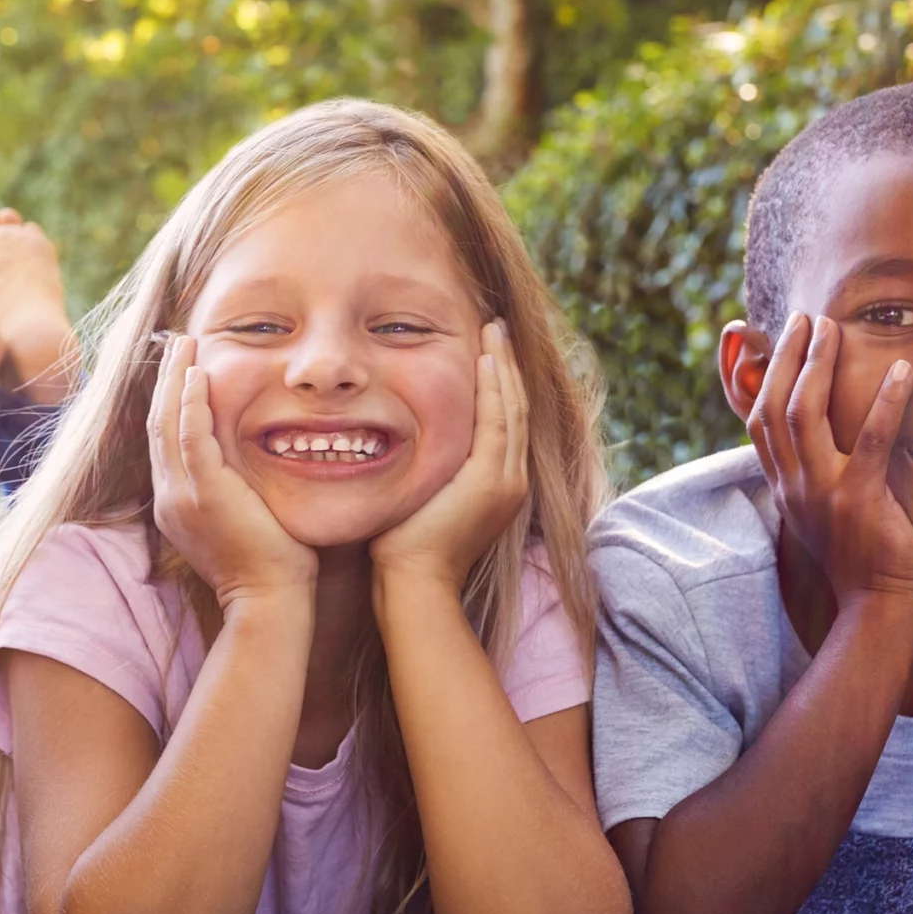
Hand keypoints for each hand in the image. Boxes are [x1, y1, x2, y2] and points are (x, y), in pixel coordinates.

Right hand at [147, 334, 314, 606]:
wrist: (269, 599)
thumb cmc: (270, 565)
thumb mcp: (243, 519)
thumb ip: (236, 487)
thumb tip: (251, 461)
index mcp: (175, 502)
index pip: (164, 440)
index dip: (169, 400)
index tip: (182, 369)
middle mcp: (169, 496)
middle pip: (156, 424)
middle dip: (165, 380)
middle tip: (177, 342)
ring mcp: (180, 495)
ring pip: (165, 423)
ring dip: (174, 379)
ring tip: (184, 344)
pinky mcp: (203, 493)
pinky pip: (188, 436)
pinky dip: (189, 402)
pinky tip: (197, 374)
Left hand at [371, 321, 528, 587]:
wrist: (414, 586)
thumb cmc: (402, 552)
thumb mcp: (420, 499)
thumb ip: (426, 471)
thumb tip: (398, 443)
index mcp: (497, 485)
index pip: (503, 421)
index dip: (499, 382)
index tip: (488, 349)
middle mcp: (511, 480)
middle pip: (514, 407)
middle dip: (506, 365)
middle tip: (497, 327)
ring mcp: (506, 480)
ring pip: (511, 408)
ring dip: (502, 366)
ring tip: (494, 330)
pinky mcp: (492, 480)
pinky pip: (499, 420)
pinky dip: (495, 387)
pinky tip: (486, 358)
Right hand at [747, 313, 912, 608]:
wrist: (879, 612)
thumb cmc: (866, 565)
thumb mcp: (830, 517)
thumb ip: (823, 479)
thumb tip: (831, 445)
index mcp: (786, 489)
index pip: (758, 422)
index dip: (764, 377)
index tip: (781, 340)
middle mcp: (795, 487)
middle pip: (775, 407)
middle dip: (787, 357)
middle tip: (807, 319)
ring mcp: (823, 494)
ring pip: (804, 415)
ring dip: (816, 366)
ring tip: (833, 328)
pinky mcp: (861, 502)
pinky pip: (870, 442)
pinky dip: (883, 403)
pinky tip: (901, 371)